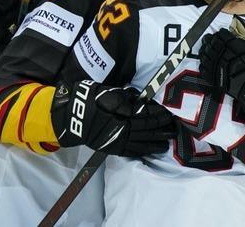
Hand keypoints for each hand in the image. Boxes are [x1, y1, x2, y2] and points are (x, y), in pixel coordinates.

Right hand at [54, 81, 175, 155]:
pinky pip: (132, 151)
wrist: (70, 117)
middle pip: (147, 128)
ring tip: (169, 140)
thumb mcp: (106, 92)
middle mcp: (122, 129)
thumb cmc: (88, 99)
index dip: (157, 112)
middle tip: (174, 126)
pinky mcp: (113, 148)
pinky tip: (153, 150)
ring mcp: (117, 140)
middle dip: (161, 127)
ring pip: (142, 142)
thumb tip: (140, 99)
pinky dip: (144, 151)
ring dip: (157, 141)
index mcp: (121, 113)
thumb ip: (124, 97)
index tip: (168, 111)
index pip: (145, 113)